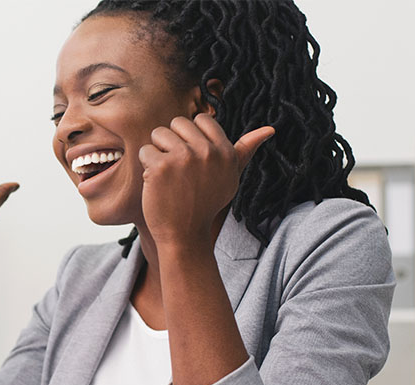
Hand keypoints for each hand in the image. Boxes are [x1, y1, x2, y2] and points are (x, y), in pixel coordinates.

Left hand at [138, 114, 273, 248]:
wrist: (184, 234)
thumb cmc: (206, 204)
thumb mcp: (231, 177)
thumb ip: (245, 150)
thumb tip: (269, 129)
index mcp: (225, 151)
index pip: (202, 119)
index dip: (191, 136)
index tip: (191, 159)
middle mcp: (206, 152)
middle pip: (178, 123)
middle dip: (172, 141)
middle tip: (177, 169)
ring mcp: (183, 158)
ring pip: (159, 133)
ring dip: (157, 152)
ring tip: (167, 175)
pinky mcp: (160, 167)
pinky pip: (145, 151)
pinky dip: (146, 166)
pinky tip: (156, 183)